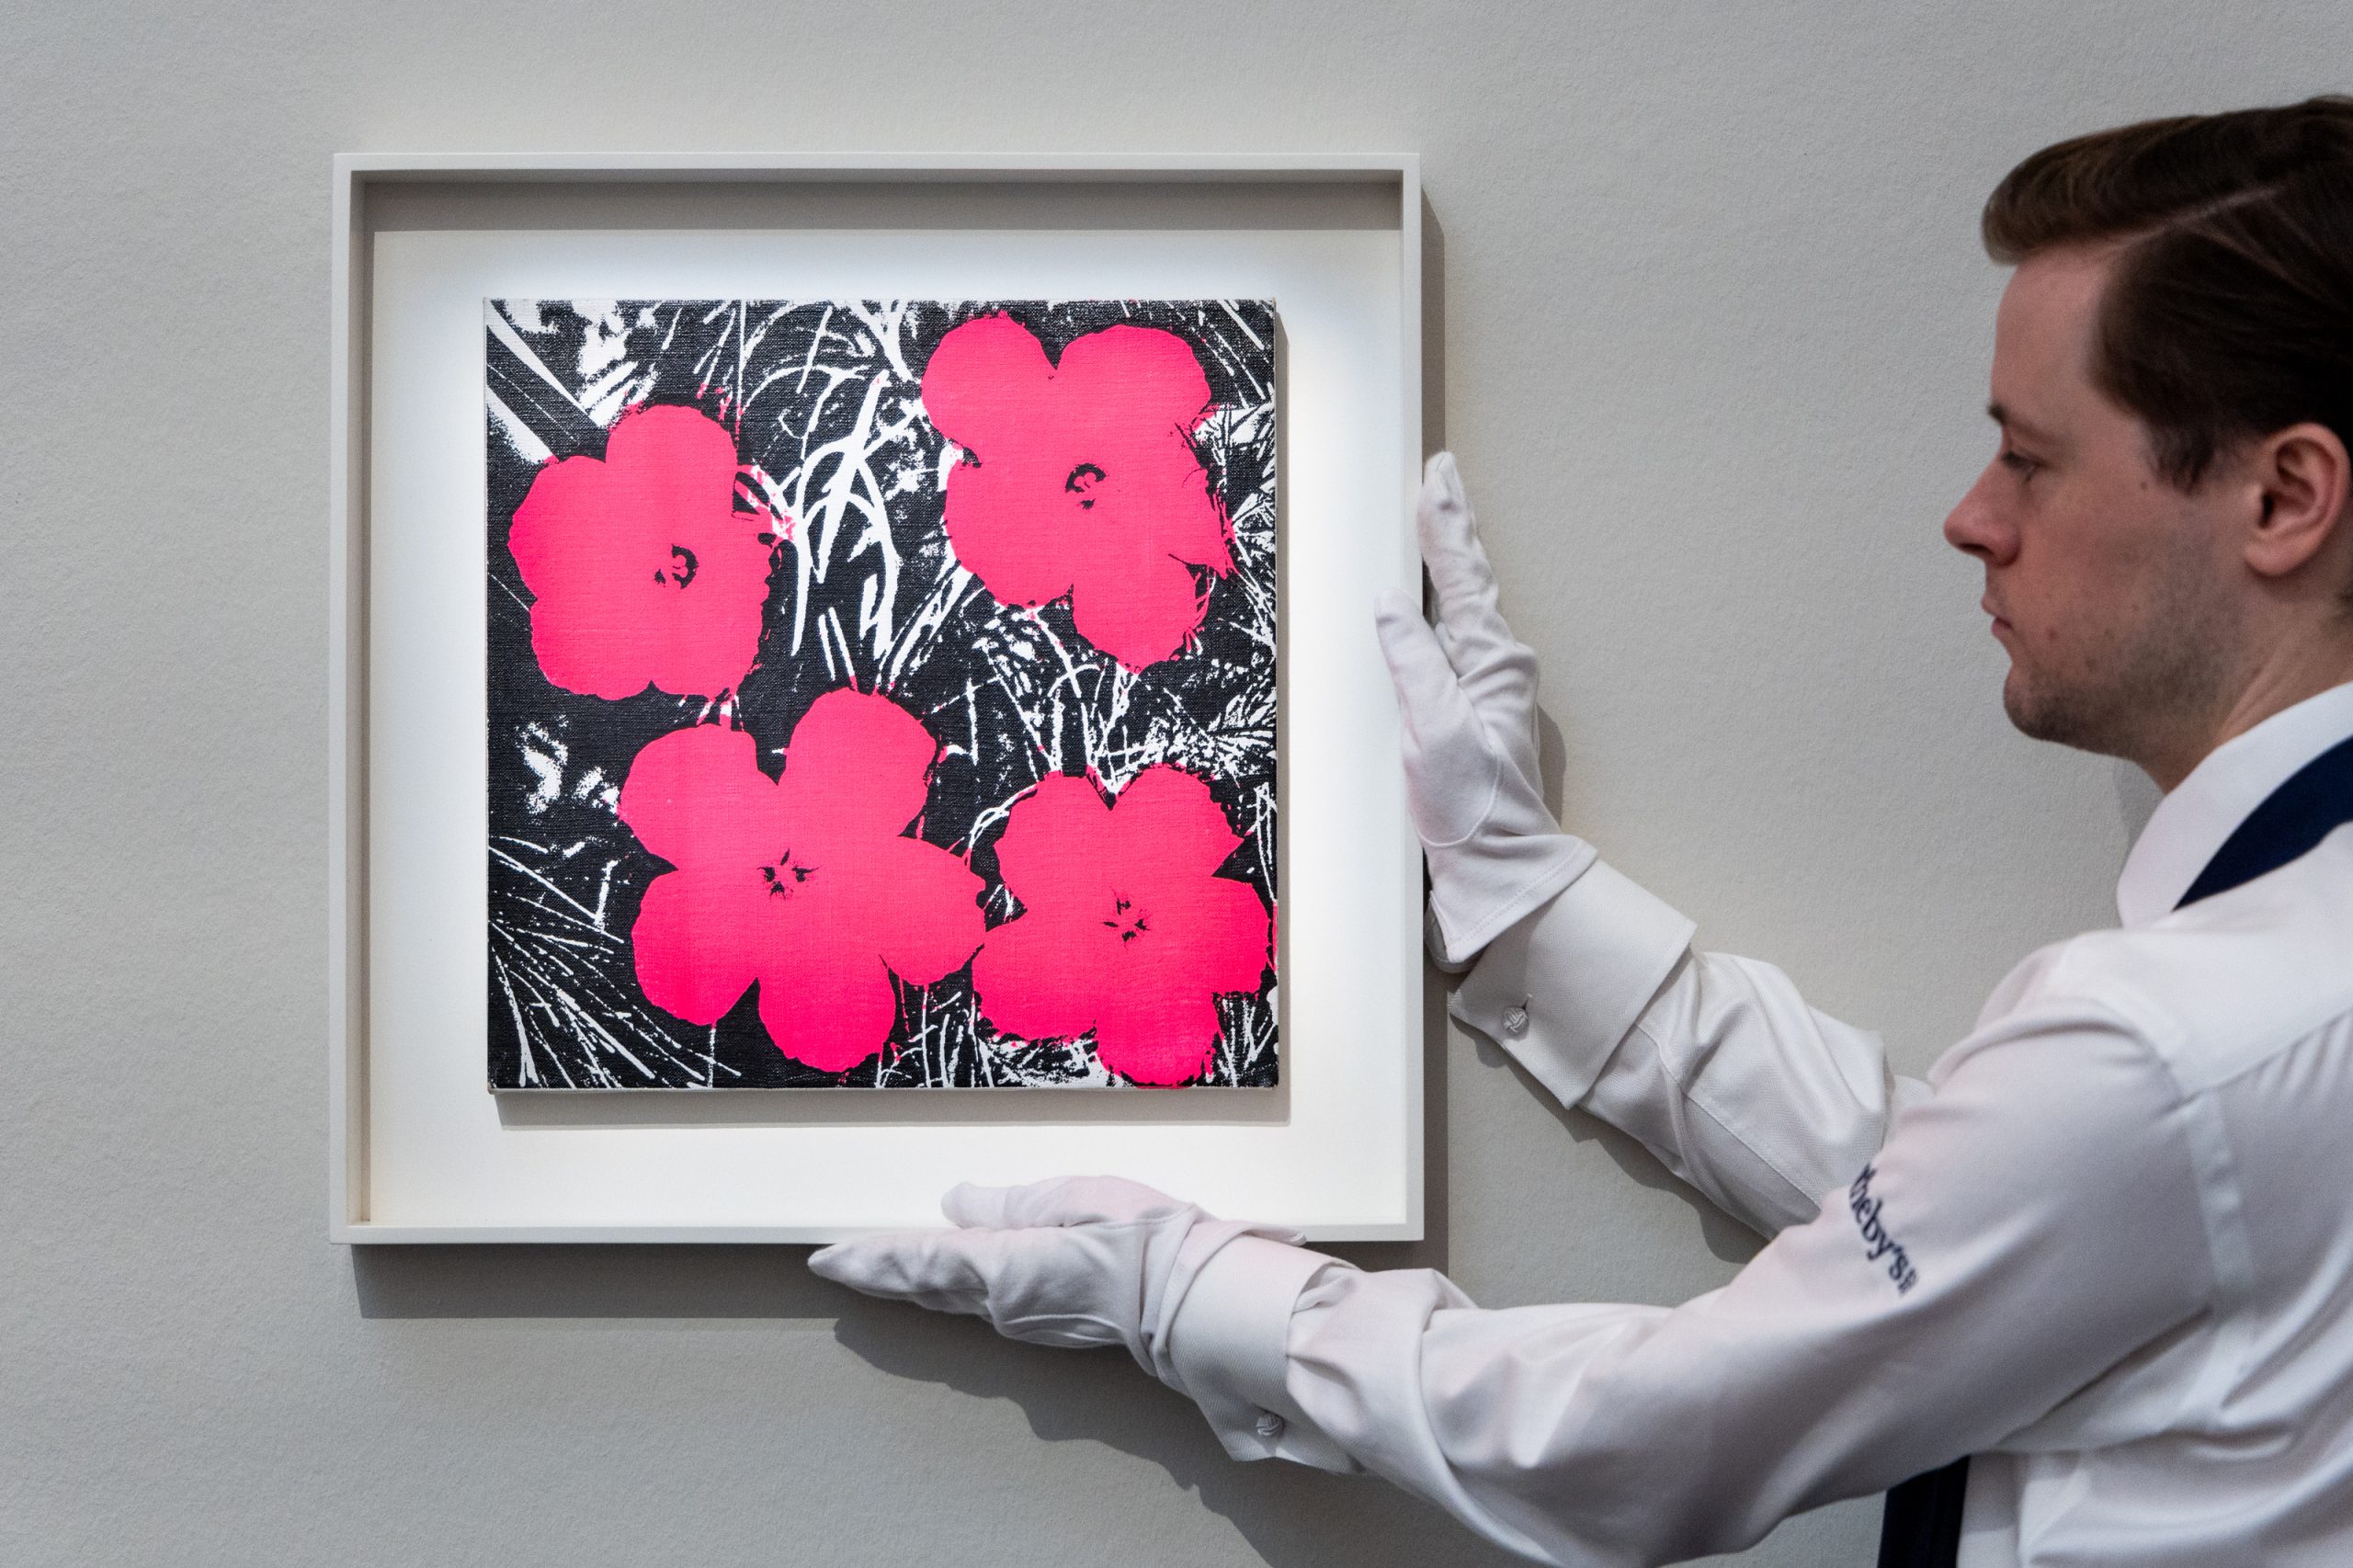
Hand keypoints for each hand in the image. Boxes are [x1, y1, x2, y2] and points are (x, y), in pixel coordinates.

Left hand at [808, 1176, 1303, 1385]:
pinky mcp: (1053, 1321)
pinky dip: (952, 1289)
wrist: (1196, 1298)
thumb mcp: (1069, 1198)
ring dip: (914, 1282)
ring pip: (953, 1298)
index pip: (916, 1260)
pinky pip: (984, 1303)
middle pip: (925, 1286)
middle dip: (880, 1274)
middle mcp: (1002, 1304)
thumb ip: (1006, 1205)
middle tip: (838, 1264)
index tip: (825, 1257)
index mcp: (999, 1268)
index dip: (868, 1258)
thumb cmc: (1141, 1240)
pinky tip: (953, 1281)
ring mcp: (1028, 1319)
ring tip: (884, 1269)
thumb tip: (955, 1203)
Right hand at [1375, 453, 1595, 966]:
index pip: (1462, 575)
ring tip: (1441, 521)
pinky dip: (1443, 607)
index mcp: (1490, 659)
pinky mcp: (1472, 715)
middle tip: (1442, 476)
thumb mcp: (1434, 727)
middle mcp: (1496, 666)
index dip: (1443, 525)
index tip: (1434, 477)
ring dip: (1452, 560)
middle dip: (1453, 526)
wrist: (1498, 871)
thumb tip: (1391, 600)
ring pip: (1467, 605)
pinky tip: (1433, 608)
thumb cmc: (1470, 806)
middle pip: (1471, 579)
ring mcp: (1487, 690)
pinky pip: (1455, 640)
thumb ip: (1413, 659)